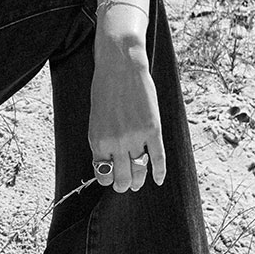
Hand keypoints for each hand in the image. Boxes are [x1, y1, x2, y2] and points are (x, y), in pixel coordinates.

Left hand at [88, 37, 165, 192]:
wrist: (120, 67)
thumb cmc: (104, 89)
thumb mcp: (95, 118)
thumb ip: (102, 140)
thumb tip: (109, 160)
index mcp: (97, 140)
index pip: (102, 173)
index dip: (107, 180)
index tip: (110, 179)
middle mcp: (116, 143)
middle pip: (122, 177)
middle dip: (123, 185)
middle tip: (125, 186)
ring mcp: (136, 137)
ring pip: (139, 170)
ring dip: (138, 181)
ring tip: (137, 183)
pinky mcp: (153, 130)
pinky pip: (158, 158)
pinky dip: (159, 172)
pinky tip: (158, 180)